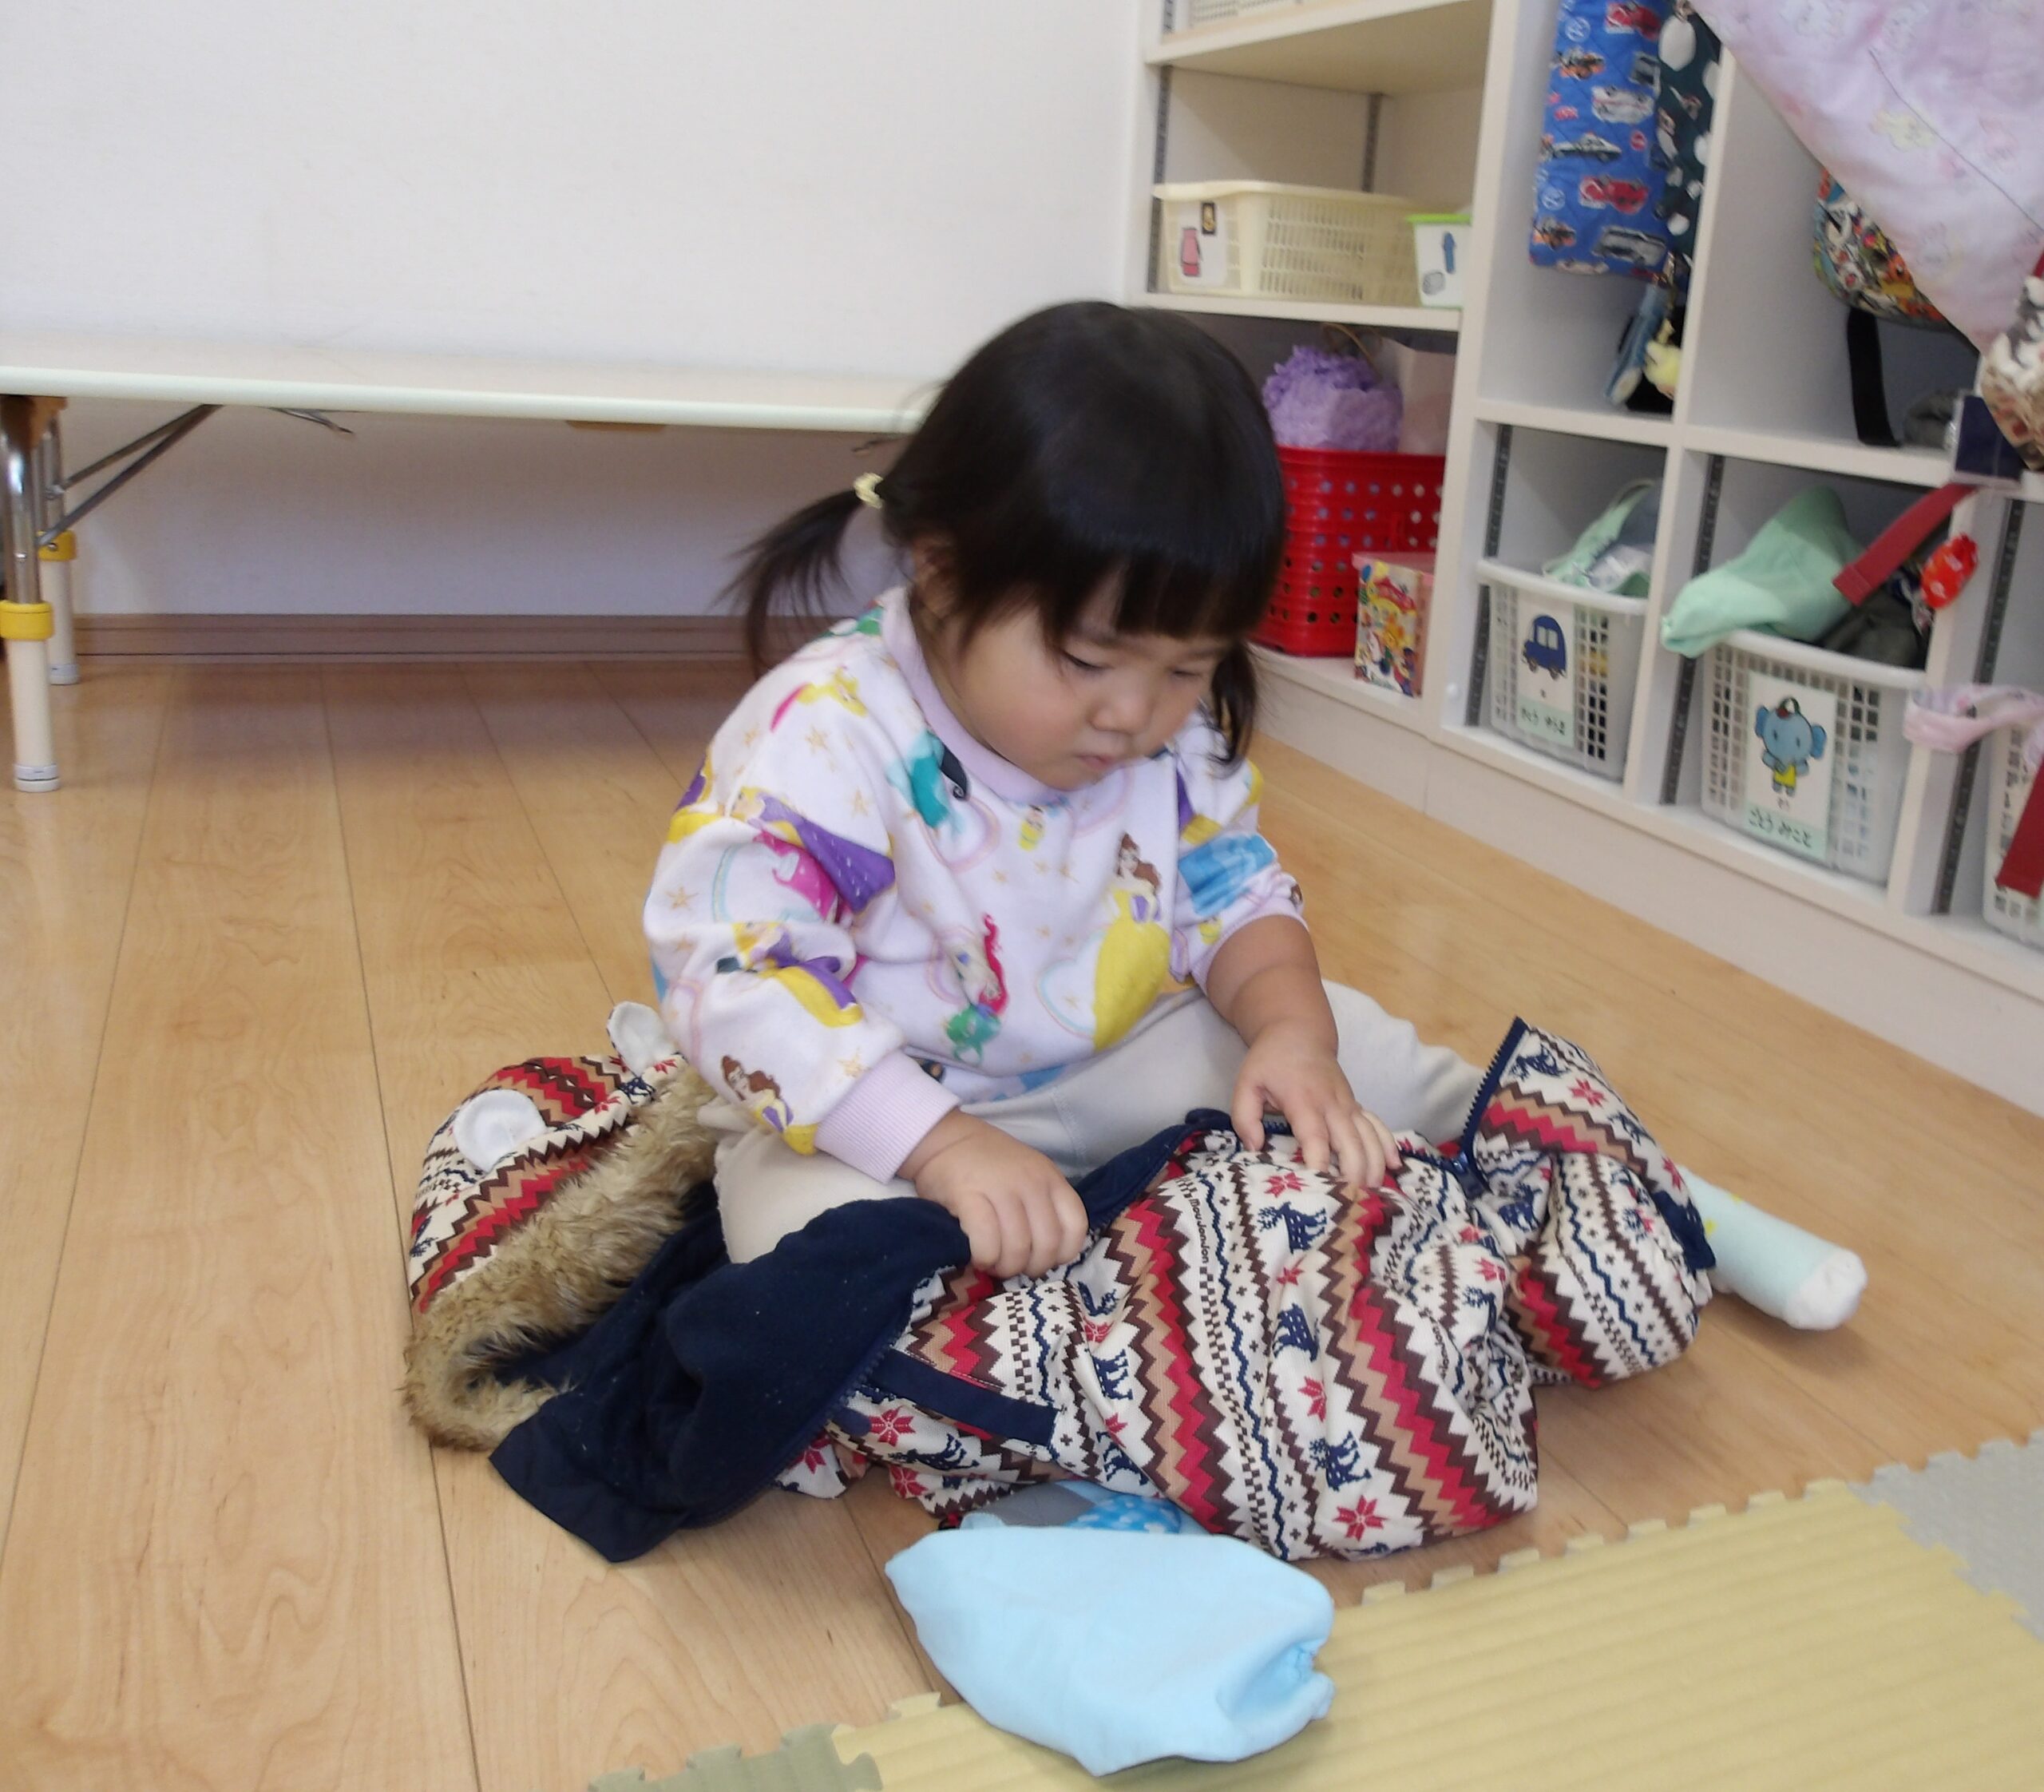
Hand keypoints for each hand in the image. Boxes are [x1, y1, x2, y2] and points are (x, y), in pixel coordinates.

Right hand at [902, 1112, 1089, 1278]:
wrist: (944, 1138)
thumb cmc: (988, 1163)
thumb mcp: (1028, 1174)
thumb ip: (1042, 1204)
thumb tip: (1044, 1254)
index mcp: (1050, 1178)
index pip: (1075, 1226)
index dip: (1063, 1253)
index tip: (1044, 1259)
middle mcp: (1032, 1183)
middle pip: (1047, 1243)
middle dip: (1031, 1267)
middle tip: (1013, 1267)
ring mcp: (1001, 1188)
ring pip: (1018, 1247)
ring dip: (1006, 1267)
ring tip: (993, 1264)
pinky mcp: (969, 1196)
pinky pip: (987, 1242)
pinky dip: (985, 1258)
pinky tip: (978, 1257)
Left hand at [1231, 1022, 1399, 1190]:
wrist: (1298, 1032)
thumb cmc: (1269, 1062)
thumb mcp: (1246, 1084)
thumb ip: (1244, 1117)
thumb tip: (1255, 1148)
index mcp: (1303, 1101)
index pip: (1316, 1138)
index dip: (1319, 1164)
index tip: (1318, 1190)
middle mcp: (1332, 1105)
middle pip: (1351, 1144)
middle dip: (1353, 1175)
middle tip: (1348, 1203)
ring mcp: (1348, 1105)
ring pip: (1370, 1138)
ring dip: (1373, 1166)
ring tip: (1371, 1194)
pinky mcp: (1356, 1105)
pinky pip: (1378, 1126)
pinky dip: (1388, 1146)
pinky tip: (1394, 1167)